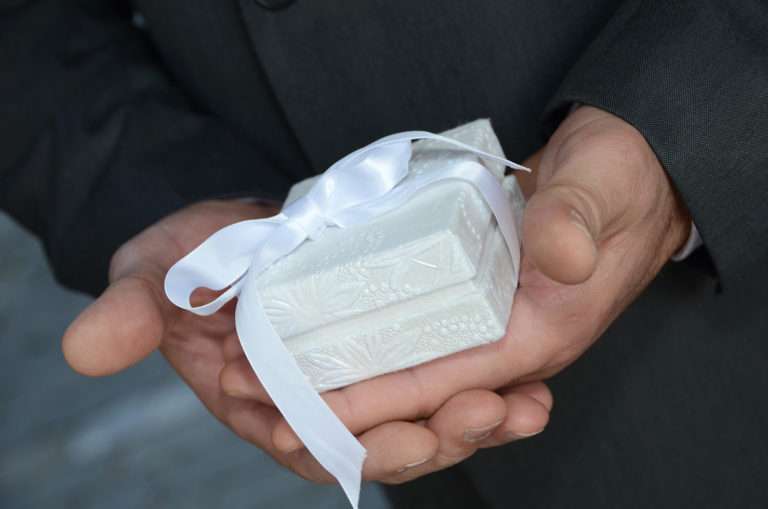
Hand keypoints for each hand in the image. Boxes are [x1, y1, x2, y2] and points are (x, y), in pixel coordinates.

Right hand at [61, 198, 547, 482]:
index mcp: (267, 404)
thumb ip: (132, 309)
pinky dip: (488, 385)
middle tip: (485, 415)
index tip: (408, 439)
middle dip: (435, 436)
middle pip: (384, 439)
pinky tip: (531, 386)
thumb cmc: (193, 258)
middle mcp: (322, 404)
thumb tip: (84, 347)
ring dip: (476, 418)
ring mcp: (363, 380)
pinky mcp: (397, 349)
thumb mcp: (156, 273)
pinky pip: (444, 378)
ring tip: (525, 406)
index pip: (315, 444)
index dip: (360, 448)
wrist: (239, 232)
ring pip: (423, 418)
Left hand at [218, 106, 690, 481]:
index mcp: (543, 330)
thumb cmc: (623, 174)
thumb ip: (578, 219)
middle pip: (420, 395)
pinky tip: (330, 351)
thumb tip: (557, 255)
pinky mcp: (481, 302)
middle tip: (264, 401)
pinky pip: (422, 342)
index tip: (301, 408)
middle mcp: (514, 340)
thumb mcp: (604, 183)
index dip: (371, 401)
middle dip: (343, 406)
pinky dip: (376, 352)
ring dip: (350, 387)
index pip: (444, 381)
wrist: (634, 167)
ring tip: (280, 386)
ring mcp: (496, 324)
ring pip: (416, 376)